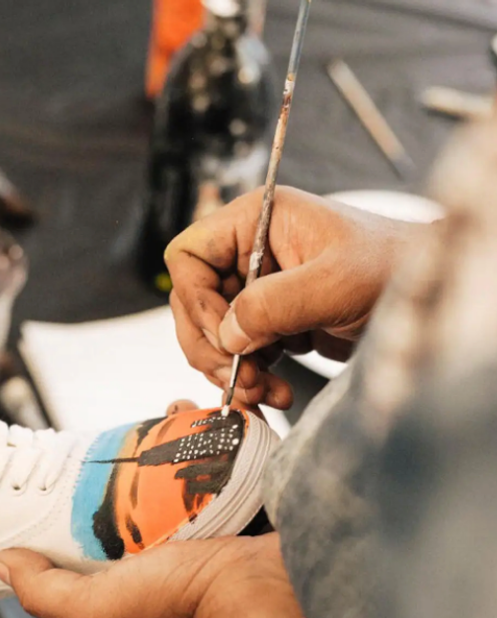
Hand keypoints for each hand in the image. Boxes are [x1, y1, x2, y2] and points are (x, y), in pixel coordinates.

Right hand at [165, 186, 424, 408]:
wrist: (432, 303)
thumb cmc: (395, 270)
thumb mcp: (334, 283)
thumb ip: (272, 304)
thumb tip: (225, 336)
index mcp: (257, 221)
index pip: (189, 255)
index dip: (195, 298)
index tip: (221, 334)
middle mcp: (249, 253)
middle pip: (193, 302)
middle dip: (211, 345)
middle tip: (237, 376)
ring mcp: (260, 289)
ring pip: (212, 334)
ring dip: (231, 369)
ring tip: (263, 391)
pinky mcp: (273, 322)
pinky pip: (239, 353)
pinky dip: (251, 377)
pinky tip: (276, 391)